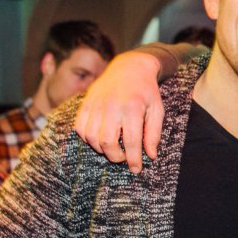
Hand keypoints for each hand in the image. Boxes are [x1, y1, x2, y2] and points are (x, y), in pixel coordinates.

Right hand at [74, 52, 164, 173]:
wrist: (129, 68)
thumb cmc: (146, 91)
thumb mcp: (157, 110)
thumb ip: (154, 134)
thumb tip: (150, 156)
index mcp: (132, 108)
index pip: (131, 142)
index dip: (133, 160)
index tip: (136, 169)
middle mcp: (111, 107)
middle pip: (108, 143)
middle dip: (116, 157)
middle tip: (124, 157)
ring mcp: (96, 105)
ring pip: (92, 138)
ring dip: (102, 149)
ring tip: (113, 147)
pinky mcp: (85, 104)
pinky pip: (80, 129)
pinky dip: (88, 138)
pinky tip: (100, 138)